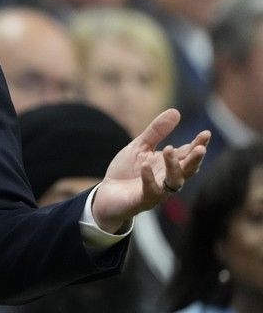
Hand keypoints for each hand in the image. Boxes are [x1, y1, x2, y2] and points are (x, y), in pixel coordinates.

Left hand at [91, 108, 209, 232]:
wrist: (107, 194)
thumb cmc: (127, 171)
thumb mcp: (140, 147)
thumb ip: (157, 132)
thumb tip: (176, 111)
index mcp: (169, 165)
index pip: (188, 154)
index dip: (198, 144)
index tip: (206, 133)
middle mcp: (168, 179)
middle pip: (188, 170)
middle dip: (195, 159)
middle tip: (201, 148)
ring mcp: (158, 191)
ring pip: (174, 182)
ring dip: (174, 166)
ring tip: (169, 149)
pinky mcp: (143, 200)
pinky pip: (151, 191)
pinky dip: (149, 178)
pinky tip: (146, 165)